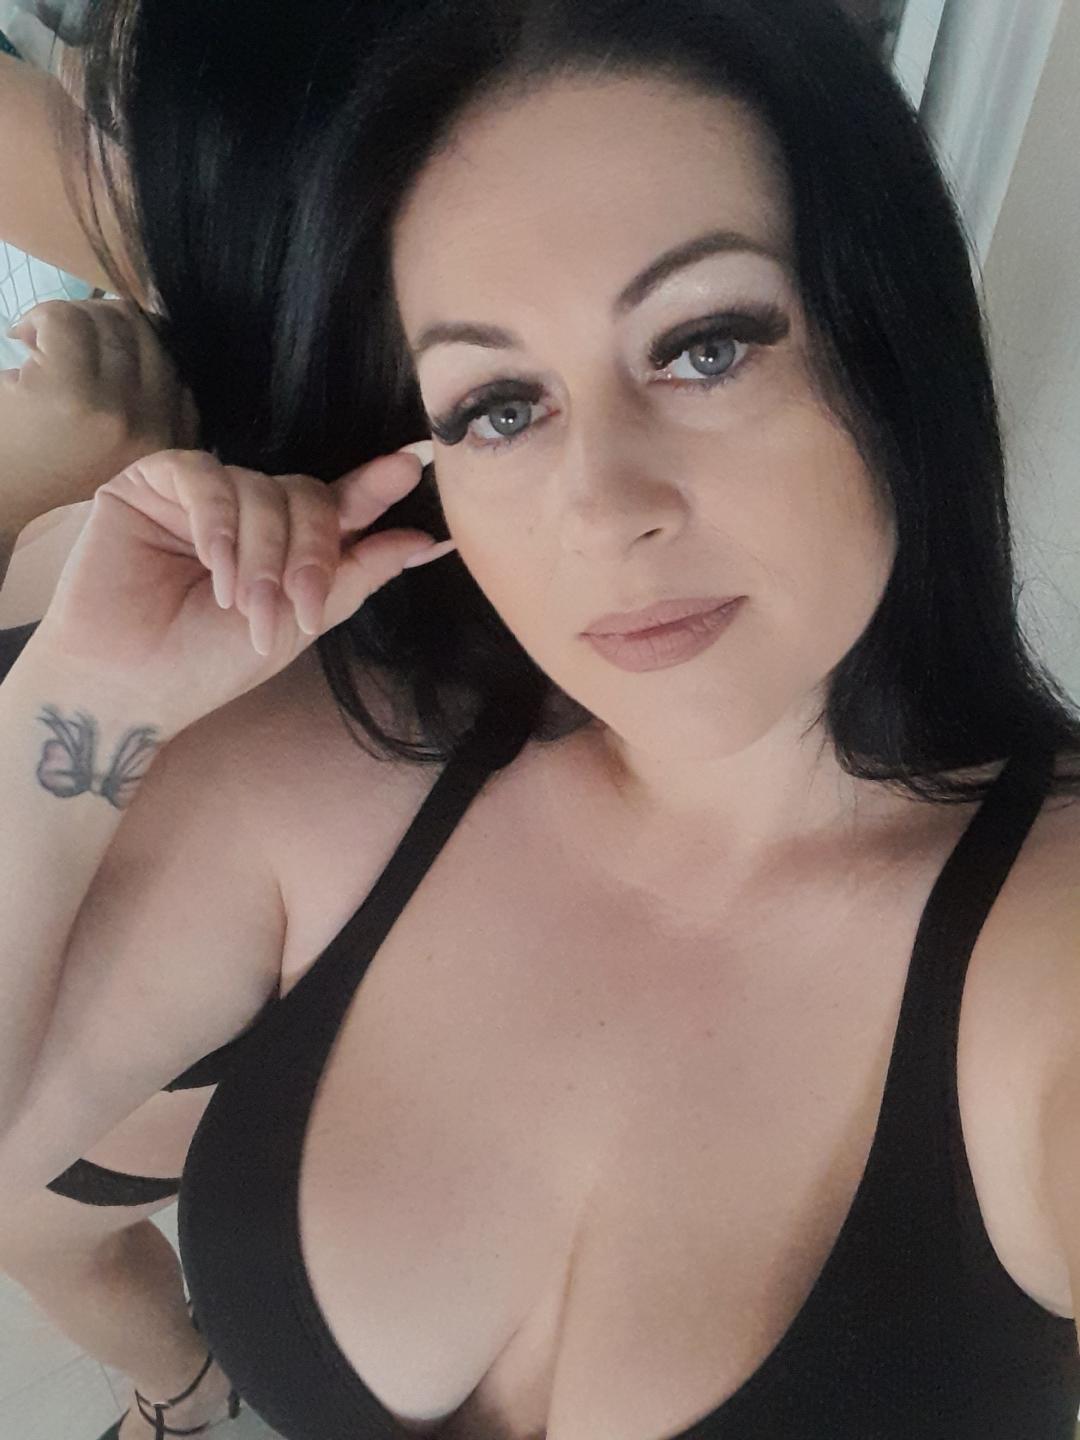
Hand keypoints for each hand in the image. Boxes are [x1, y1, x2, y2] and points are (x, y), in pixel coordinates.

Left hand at [0, 298, 200, 538]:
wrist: (5, 495)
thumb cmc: (59, 466)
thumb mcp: (127, 442)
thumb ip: (152, 398)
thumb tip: (150, 319)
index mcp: (172, 441)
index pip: (175, 362)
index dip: (135, 342)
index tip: (101, 352)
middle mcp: (152, 426)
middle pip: (146, 335)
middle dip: (103, 324)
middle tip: (64, 341)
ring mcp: (113, 409)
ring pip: (109, 323)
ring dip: (71, 318)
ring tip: (43, 342)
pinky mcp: (70, 391)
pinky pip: (68, 320)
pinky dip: (42, 316)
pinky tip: (23, 335)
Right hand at [30, 447, 454, 738]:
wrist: (128, 684)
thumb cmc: (208, 664)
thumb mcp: (301, 624)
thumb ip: (357, 575)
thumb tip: (425, 541)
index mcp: (289, 544)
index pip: (340, 502)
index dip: (376, 485)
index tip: (413, 464)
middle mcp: (251, 512)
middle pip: (308, 495)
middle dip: (309, 553)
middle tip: (293, 607)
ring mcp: (205, 495)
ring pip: (261, 489)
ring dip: (260, 554)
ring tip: (240, 605)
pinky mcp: (154, 482)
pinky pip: (206, 477)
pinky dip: (217, 523)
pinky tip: (212, 567)